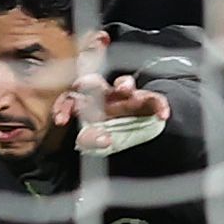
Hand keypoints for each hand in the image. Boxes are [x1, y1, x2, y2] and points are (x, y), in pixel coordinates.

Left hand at [52, 78, 171, 155]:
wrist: (140, 132)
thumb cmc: (112, 134)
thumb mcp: (97, 140)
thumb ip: (90, 139)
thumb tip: (90, 140)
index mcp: (88, 104)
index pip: (72, 98)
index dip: (64, 106)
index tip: (60, 120)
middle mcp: (106, 96)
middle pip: (95, 82)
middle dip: (89, 83)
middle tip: (81, 85)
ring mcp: (127, 97)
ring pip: (124, 83)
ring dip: (123, 84)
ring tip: (125, 89)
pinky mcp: (148, 102)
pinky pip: (155, 99)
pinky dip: (159, 105)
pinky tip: (163, 115)